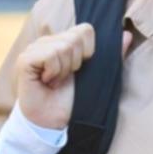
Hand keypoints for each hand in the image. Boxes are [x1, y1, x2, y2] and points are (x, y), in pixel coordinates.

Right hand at [14, 24, 131, 129]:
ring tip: (55, 81)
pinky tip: (46, 81)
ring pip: (63, 46)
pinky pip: (49, 55)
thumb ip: (112, 56)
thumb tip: (127, 35)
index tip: (80, 70)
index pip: (85, 30)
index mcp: (63, 42)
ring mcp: (34, 49)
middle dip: (77, 62)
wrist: (54, 122)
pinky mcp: (25, 60)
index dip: (89, 51)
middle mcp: (47, 41)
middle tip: (66, 78)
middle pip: (76, 37)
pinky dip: (53, 71)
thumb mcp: (97, 76)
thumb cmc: (72, 100)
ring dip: (64, 70)